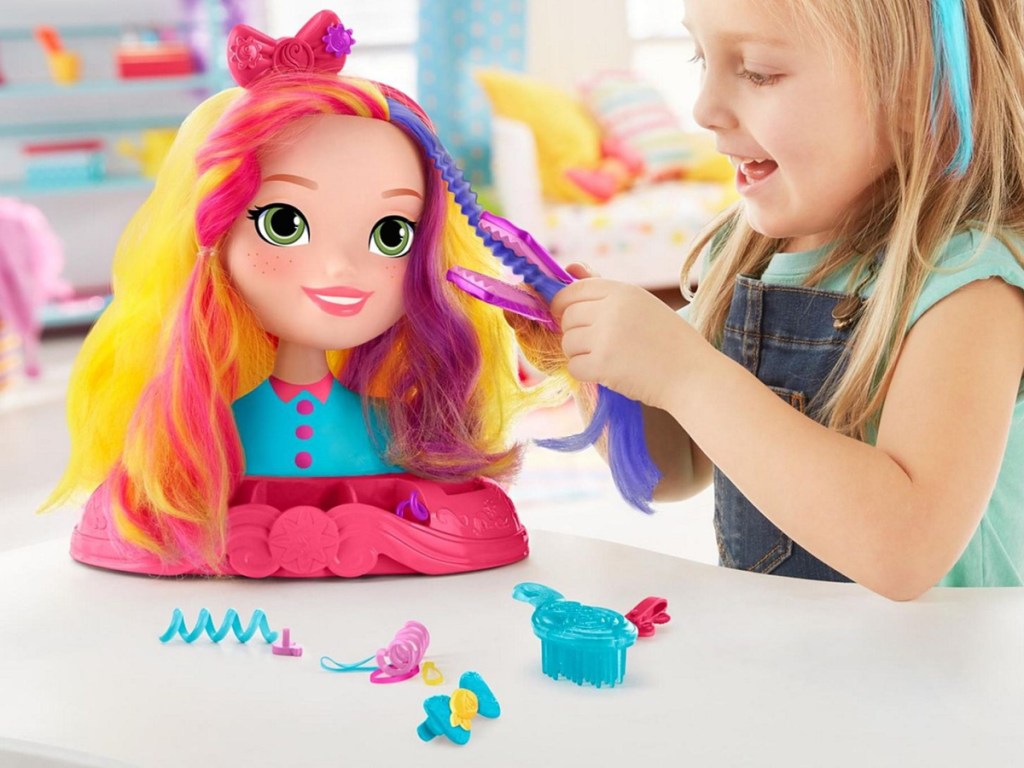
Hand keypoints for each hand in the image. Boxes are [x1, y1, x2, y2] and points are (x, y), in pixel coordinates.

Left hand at [550, 269, 704, 408]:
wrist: (693, 375)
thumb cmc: (669, 341)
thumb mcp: (641, 305)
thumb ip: (603, 290)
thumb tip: (569, 267)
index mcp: (624, 291)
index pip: (574, 289)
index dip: (564, 304)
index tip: (567, 316)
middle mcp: (612, 309)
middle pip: (568, 317)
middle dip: (574, 332)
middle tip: (594, 344)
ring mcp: (606, 337)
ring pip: (568, 343)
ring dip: (579, 354)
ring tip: (606, 359)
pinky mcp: (603, 364)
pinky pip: (573, 367)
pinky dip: (585, 373)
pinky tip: (605, 373)